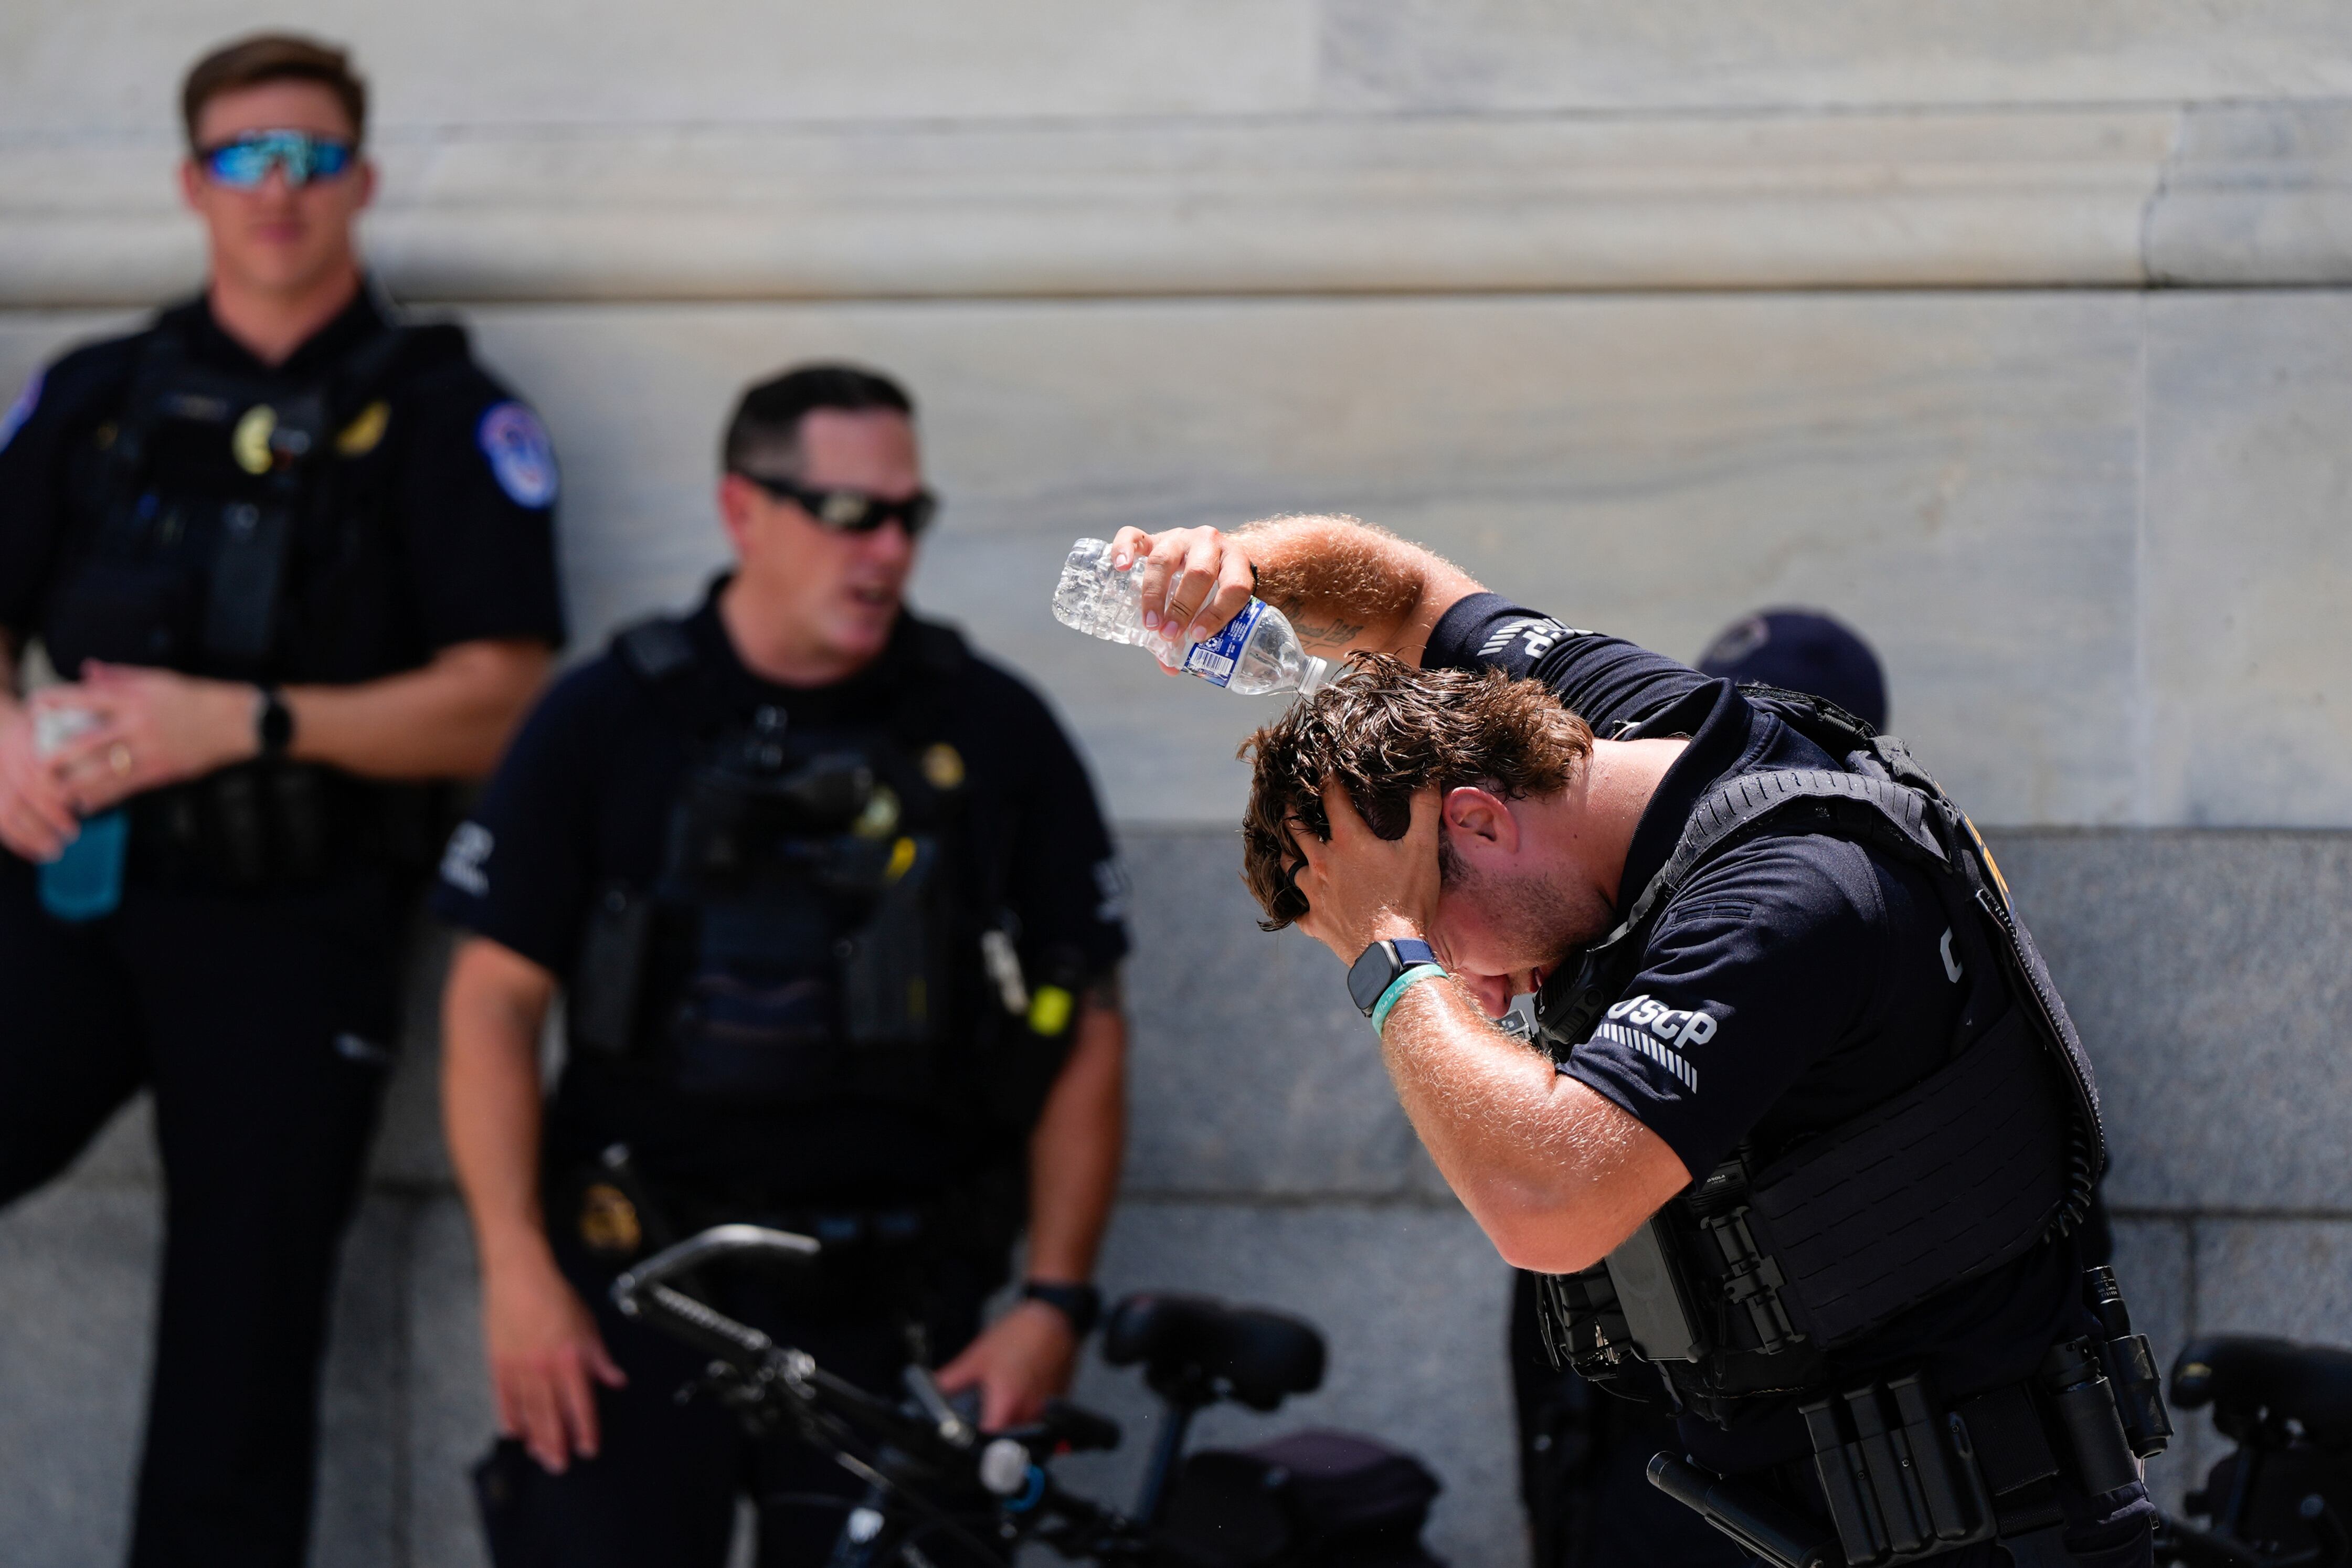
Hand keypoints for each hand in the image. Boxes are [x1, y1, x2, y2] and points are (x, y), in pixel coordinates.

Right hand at [0, 701, 80, 861]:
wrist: (3, 727)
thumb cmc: (46, 726)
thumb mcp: (61, 720)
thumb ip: (80, 733)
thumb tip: (113, 751)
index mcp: (25, 742)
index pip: (40, 771)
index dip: (57, 792)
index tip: (79, 806)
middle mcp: (7, 760)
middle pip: (26, 793)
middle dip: (49, 817)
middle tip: (73, 834)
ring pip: (9, 811)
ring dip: (32, 835)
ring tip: (55, 852)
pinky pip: (1, 821)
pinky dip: (17, 841)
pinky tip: (35, 856)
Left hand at [40, 662, 259, 813]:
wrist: (235, 721)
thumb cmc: (194, 698)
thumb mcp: (158, 679)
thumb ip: (121, 676)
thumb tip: (88, 670)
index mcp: (135, 698)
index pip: (87, 697)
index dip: (58, 701)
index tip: (36, 706)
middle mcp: (139, 724)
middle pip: (88, 741)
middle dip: (59, 754)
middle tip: (39, 762)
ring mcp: (150, 749)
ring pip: (104, 770)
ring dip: (77, 782)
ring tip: (57, 789)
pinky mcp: (163, 769)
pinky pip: (127, 787)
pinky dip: (104, 797)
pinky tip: (87, 802)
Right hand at [482, 1252, 626, 1472]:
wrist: (520, 1276)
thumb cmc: (555, 1296)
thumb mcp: (588, 1325)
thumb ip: (600, 1358)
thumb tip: (617, 1380)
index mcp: (570, 1358)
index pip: (581, 1404)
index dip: (586, 1430)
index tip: (589, 1449)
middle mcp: (544, 1368)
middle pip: (551, 1415)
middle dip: (557, 1444)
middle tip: (561, 1465)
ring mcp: (519, 1368)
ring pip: (528, 1412)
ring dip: (535, 1437)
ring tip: (540, 1455)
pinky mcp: (498, 1364)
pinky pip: (503, 1399)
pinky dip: (509, 1417)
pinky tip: (514, 1432)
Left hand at [935, 1299, 1079, 1429]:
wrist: (1053, 1317)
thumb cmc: (1019, 1334)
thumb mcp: (977, 1357)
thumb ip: (952, 1379)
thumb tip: (931, 1391)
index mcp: (1007, 1403)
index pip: (990, 1442)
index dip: (977, 1445)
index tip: (969, 1440)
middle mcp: (1030, 1412)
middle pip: (1009, 1440)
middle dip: (995, 1435)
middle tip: (984, 1420)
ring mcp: (1046, 1409)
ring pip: (1025, 1431)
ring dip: (1013, 1425)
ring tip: (1003, 1405)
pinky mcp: (1057, 1402)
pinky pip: (1040, 1418)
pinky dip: (1028, 1413)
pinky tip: (1021, 1394)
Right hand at [1106, 525, 1256, 649]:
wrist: (1207, 552)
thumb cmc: (1214, 588)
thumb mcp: (1215, 606)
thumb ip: (1196, 633)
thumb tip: (1171, 668)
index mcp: (1234, 562)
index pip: (1234, 586)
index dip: (1218, 613)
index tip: (1198, 637)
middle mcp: (1209, 543)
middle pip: (1199, 573)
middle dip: (1183, 608)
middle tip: (1170, 635)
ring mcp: (1180, 537)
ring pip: (1165, 560)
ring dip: (1155, 595)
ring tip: (1150, 623)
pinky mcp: (1154, 537)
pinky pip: (1134, 536)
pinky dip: (1124, 549)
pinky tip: (1120, 567)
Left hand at [1289, 780, 1443, 963]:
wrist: (1393, 954)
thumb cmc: (1408, 900)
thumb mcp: (1423, 851)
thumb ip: (1424, 810)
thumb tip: (1428, 777)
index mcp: (1347, 841)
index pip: (1331, 797)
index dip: (1326, 776)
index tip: (1320, 761)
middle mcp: (1322, 863)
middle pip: (1296, 828)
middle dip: (1292, 810)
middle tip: (1287, 798)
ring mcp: (1314, 894)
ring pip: (1287, 866)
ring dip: (1286, 852)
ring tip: (1285, 844)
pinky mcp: (1315, 922)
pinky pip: (1297, 910)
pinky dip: (1296, 902)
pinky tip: (1298, 901)